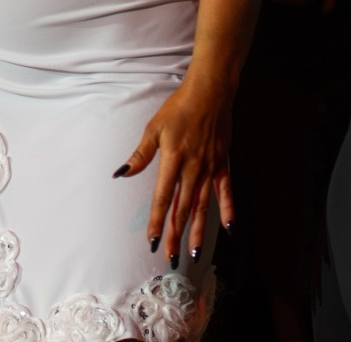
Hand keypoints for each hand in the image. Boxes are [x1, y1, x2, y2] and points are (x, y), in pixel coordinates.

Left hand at [112, 73, 234, 265]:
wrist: (210, 91)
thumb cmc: (179, 107)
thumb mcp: (155, 128)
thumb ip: (141, 154)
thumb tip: (121, 173)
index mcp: (173, 160)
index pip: (162, 198)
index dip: (156, 221)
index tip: (151, 242)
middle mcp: (193, 168)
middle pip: (182, 208)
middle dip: (175, 235)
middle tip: (170, 259)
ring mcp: (210, 167)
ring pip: (203, 205)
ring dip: (198, 231)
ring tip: (195, 253)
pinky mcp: (222, 163)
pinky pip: (225, 190)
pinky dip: (227, 209)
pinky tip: (229, 228)